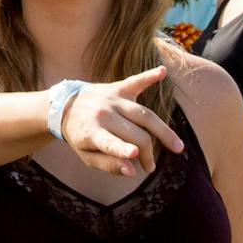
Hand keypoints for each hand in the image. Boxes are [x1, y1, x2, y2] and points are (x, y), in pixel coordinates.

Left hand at [57, 67, 186, 176]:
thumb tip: (132, 172)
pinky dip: (149, 76)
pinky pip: (136, 81)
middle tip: (149, 167)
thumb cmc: (79, 136)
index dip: (121, 149)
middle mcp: (103, 114)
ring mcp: (112, 99)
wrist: (64, 105)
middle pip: (136, 134)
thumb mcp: (86, 156)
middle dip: (147, 153)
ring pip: (145, 115)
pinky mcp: (118, 88)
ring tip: (177, 147)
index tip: (135, 154)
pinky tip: (162, 71)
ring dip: (163, 131)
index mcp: (91, 132)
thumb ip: (108, 165)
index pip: (109, 142)